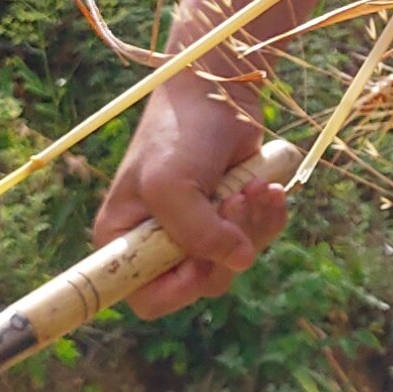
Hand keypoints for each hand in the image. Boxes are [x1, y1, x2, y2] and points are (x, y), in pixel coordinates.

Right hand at [92, 76, 288, 317]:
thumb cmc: (179, 133)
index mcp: (124, 241)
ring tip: (253, 186)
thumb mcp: (172, 184)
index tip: (198, 261)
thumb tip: (239, 261)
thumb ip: (197, 232)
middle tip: (233, 202)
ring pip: (235, 263)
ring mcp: (196, 233)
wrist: (217, 92)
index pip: (146, 298)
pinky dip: (268, 217)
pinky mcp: (230, 218)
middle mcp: (157, 244)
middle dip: (226, 245)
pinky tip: (268, 187)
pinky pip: (257, 240)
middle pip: (202, 283)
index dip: (176, 289)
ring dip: (253, 226)